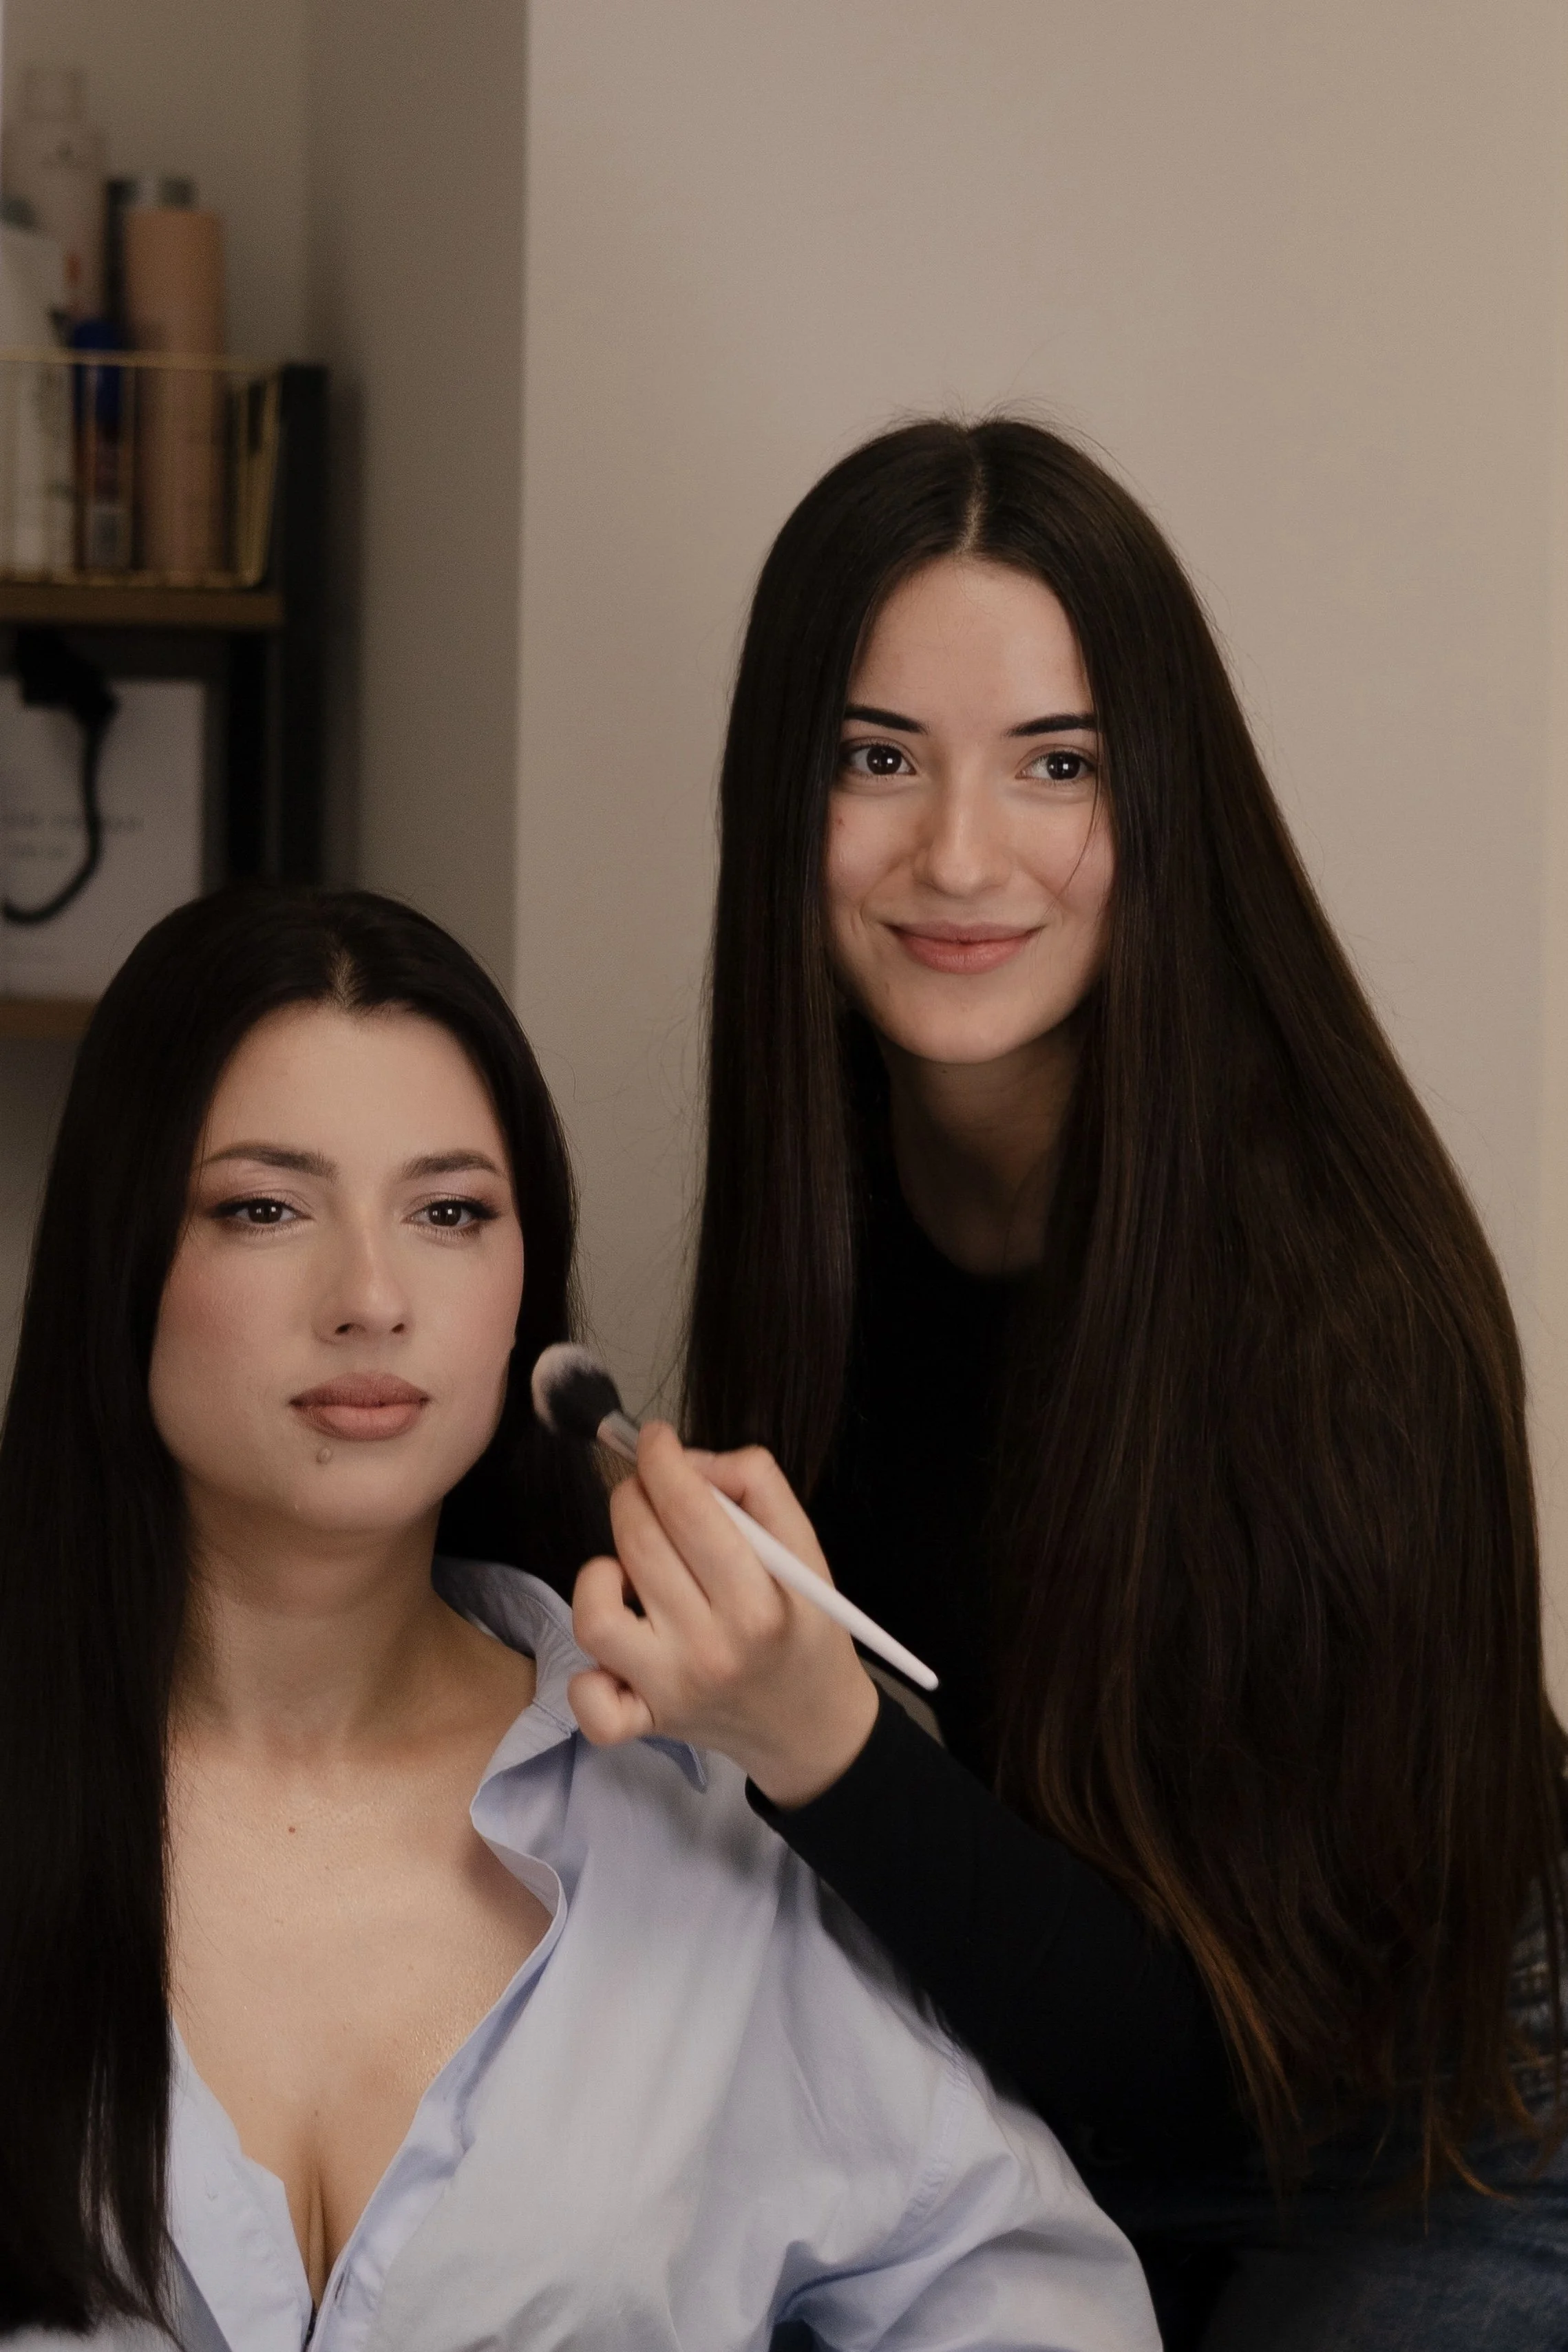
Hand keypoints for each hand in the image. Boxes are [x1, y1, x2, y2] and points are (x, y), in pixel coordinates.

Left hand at [570, 1423, 880, 1806]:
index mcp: (760, 1605)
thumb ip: (757, 1486)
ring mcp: (669, 1690)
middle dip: (635, 1496)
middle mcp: (710, 1650)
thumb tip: (689, 1461)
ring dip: (603, 1572)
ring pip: (596, 1613)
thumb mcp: (806, 1551)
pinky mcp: (643, 1723)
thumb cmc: (805, 1629)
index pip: (689, 1510)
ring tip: (632, 1570)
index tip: (655, 1439)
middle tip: (651, 1495)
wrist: (810, 1726)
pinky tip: (619, 1641)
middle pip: (639, 1544)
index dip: (661, 1459)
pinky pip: (588, 1698)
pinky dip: (586, 1670)